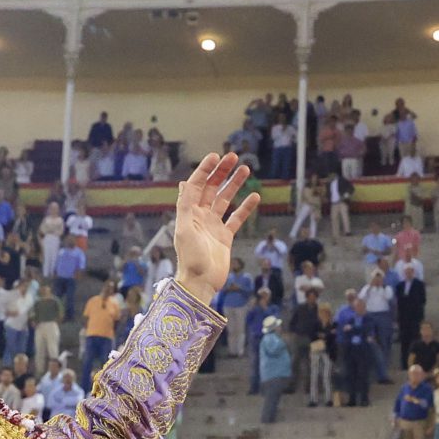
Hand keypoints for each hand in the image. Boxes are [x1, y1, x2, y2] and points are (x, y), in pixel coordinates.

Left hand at [172, 152, 260, 302]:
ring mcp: (213, 226)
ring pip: (225, 200)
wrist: (201, 283)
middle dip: (221, 172)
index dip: (205, 169)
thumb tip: (183, 183)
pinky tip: (255, 197)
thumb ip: (185, 206)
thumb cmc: (190, 258)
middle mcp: (200, 216)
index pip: (197, 185)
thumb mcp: (185, 229)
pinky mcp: (225, 237)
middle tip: (233, 157)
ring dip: (234, 184)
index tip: (216, 156)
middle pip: (211, 188)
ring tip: (246, 170)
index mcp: (189, 213)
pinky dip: (245, 207)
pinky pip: (236, 218)